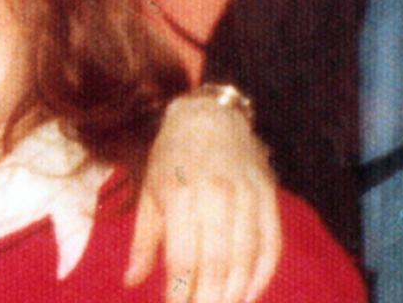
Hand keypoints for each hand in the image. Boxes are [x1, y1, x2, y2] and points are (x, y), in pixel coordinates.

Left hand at [124, 93, 280, 302]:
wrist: (211, 116)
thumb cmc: (171, 157)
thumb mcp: (148, 193)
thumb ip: (142, 241)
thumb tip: (131, 281)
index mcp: (181, 195)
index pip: (183, 259)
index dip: (180, 294)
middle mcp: (218, 197)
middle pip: (216, 266)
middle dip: (207, 300)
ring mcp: (249, 198)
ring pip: (245, 260)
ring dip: (233, 295)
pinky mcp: (270, 198)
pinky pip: (272, 246)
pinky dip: (261, 277)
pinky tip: (247, 296)